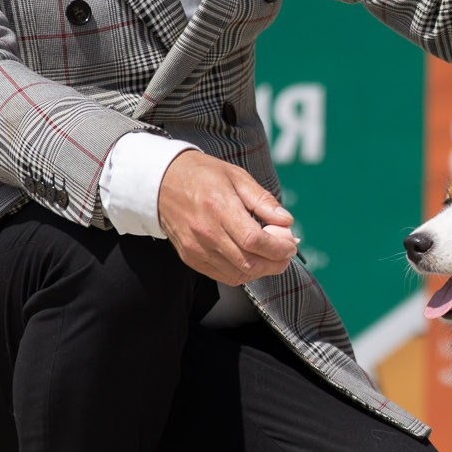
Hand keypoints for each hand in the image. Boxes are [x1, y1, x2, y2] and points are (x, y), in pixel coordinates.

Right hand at [157, 151, 298, 283]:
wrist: (161, 183)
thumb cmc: (202, 175)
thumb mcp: (237, 177)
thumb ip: (262, 200)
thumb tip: (286, 221)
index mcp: (219, 208)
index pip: (254, 240)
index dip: (278, 248)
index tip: (291, 244)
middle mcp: (206, 232)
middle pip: (249, 263)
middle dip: (275, 263)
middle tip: (285, 253)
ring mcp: (196, 249)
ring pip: (237, 274)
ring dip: (261, 270)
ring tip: (270, 255)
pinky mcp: (191, 258)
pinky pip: (222, 276)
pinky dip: (242, 272)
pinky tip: (250, 258)